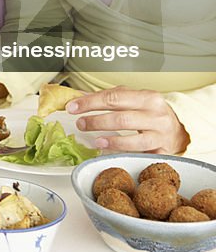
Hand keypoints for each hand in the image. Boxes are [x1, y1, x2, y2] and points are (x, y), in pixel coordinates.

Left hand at [66, 86, 189, 153]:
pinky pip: (141, 154)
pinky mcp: (163, 152)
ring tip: (95, 140)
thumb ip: (108, 97)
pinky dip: (124, 153)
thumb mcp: (132, 99)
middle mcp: (156, 115)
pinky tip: (111, 151)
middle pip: (121, 118)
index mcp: (147, 97)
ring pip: (134, 139)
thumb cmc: (150, 112)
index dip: (90, 103)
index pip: (113, 97)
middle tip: (80, 124)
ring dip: (111, 140)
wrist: (179, 129)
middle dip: (96, 121)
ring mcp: (161, 135)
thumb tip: (78, 96)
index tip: (72, 107)